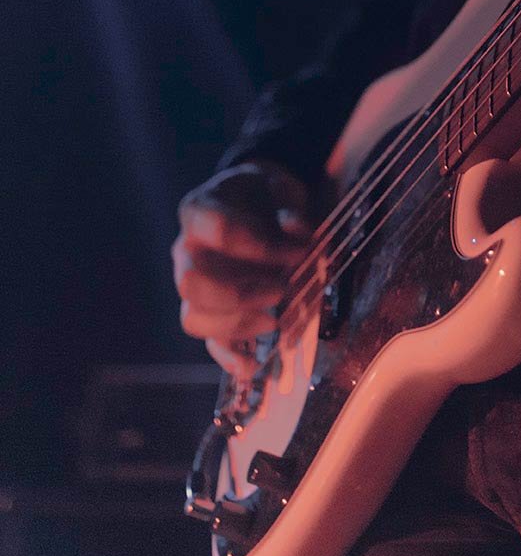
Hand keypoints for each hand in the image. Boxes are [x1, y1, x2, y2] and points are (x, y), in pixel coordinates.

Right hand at [172, 162, 314, 379]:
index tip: (298, 252)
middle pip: (192, 282)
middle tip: (281, 289)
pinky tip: (252, 366)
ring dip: (237, 323)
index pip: (219, 231)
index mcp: (200, 210)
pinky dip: (229, 357)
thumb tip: (294, 228)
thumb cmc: (266, 196)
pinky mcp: (207, 310)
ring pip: (194, 316)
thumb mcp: (280, 188)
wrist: (259, 203)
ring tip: (275, 319)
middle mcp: (187, 249)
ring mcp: (192, 283)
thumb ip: (289, 207)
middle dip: (239, 293)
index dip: (261, 246)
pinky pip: (207, 341)